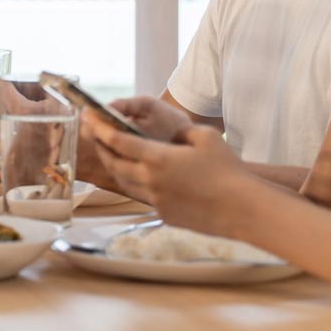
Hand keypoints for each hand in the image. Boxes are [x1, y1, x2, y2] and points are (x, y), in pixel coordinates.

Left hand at [83, 109, 246, 235]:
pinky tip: (144, 177)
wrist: (242, 209)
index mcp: (157, 158)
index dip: (99, 127)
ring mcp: (155, 200)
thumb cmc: (228, 170)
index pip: (117, 141)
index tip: (87, 116)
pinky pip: (142, 197)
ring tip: (115, 155)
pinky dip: (137, 184)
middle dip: (102, 147)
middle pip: (114, 163)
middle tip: (98, 135)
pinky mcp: (163, 214)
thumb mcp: (205, 137)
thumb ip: (181, 132)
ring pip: (124, 182)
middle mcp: (149, 180)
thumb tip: (172, 135)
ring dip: (116, 167)